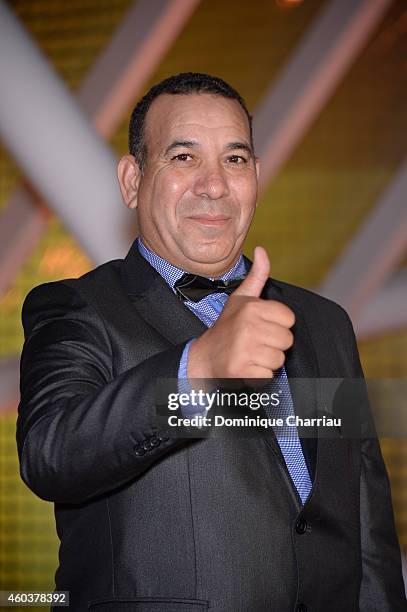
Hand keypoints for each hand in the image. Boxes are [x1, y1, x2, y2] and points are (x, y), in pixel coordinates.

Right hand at [188, 246, 294, 382]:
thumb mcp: (241, 298)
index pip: (289, 319)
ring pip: (279, 359)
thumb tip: (262, 249)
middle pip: (287, 340)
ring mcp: (245, 349)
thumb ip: (257, 275)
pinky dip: (259, 375)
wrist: (203, 357)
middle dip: (274, 344)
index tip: (262, 326)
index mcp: (252, 308)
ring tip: (251, 354)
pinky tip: (246, 367)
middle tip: (255, 342)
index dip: (278, 325)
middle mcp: (248, 327)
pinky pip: (268, 375)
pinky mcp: (242, 370)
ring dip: (267, 361)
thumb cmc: (227, 327)